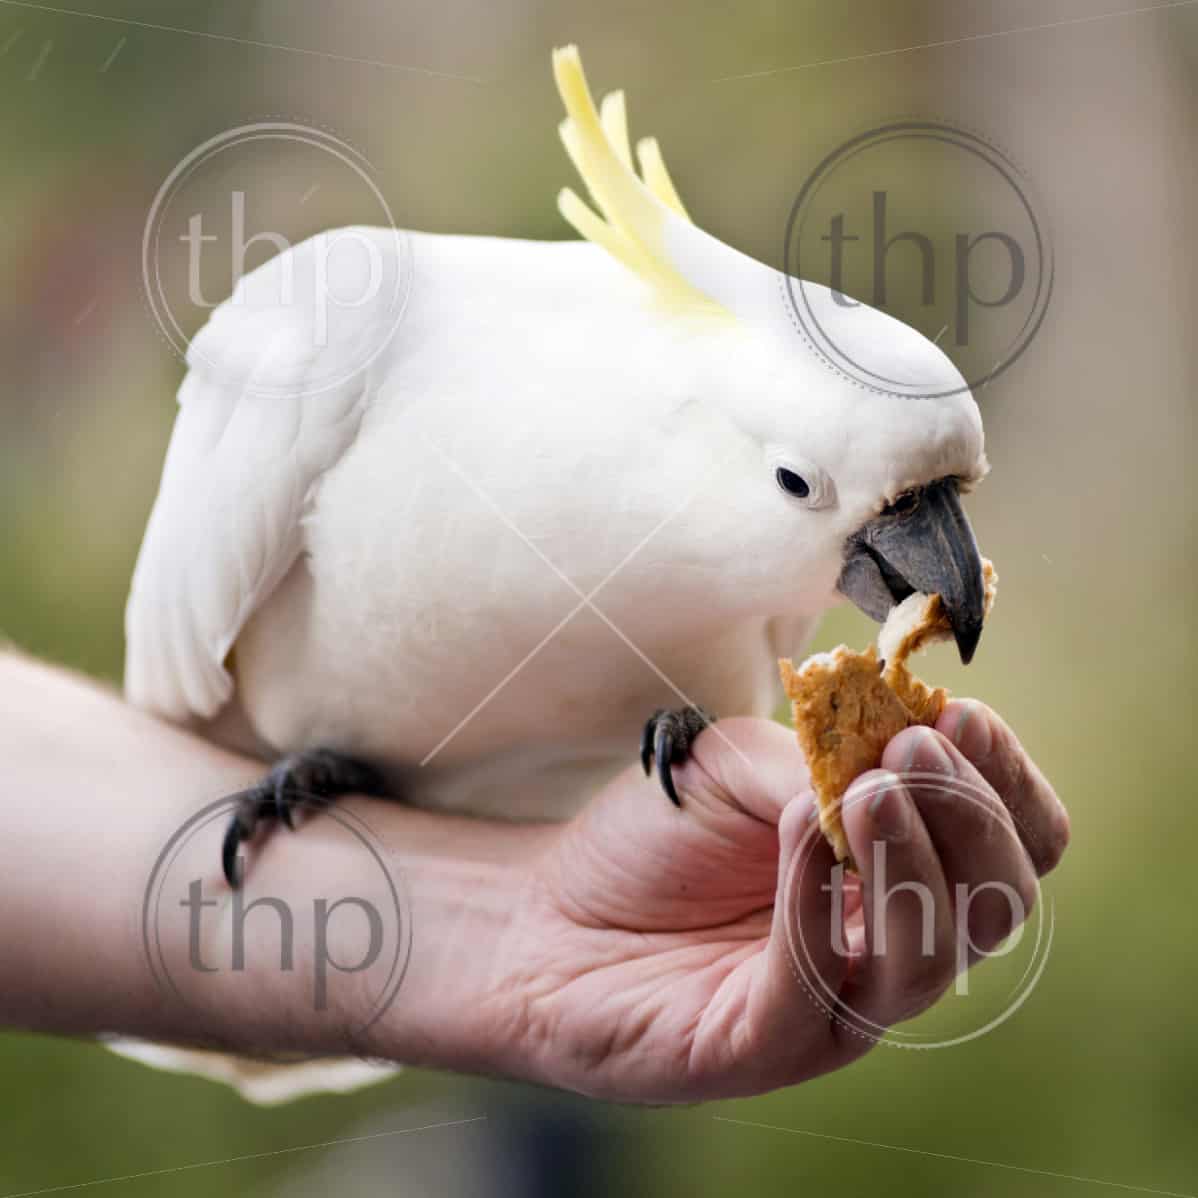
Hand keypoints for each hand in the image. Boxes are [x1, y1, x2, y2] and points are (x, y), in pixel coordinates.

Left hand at [493, 701, 1068, 1101]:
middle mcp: (887, 948)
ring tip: (865, 789)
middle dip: (967, 817)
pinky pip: (814, 984)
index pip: (1012, 842)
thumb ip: (822, 758)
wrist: (547, 914)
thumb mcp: (742, 764)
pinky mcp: (765, 1045)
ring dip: (906, 859)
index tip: (961, 714)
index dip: (1004, 781)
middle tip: (912, 749)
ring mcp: (833, 1008)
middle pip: (997, 904)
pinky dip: (815, 900)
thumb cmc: (656, 838)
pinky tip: (800, 829)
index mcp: (902, 875)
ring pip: (927, 959)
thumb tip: (897, 745)